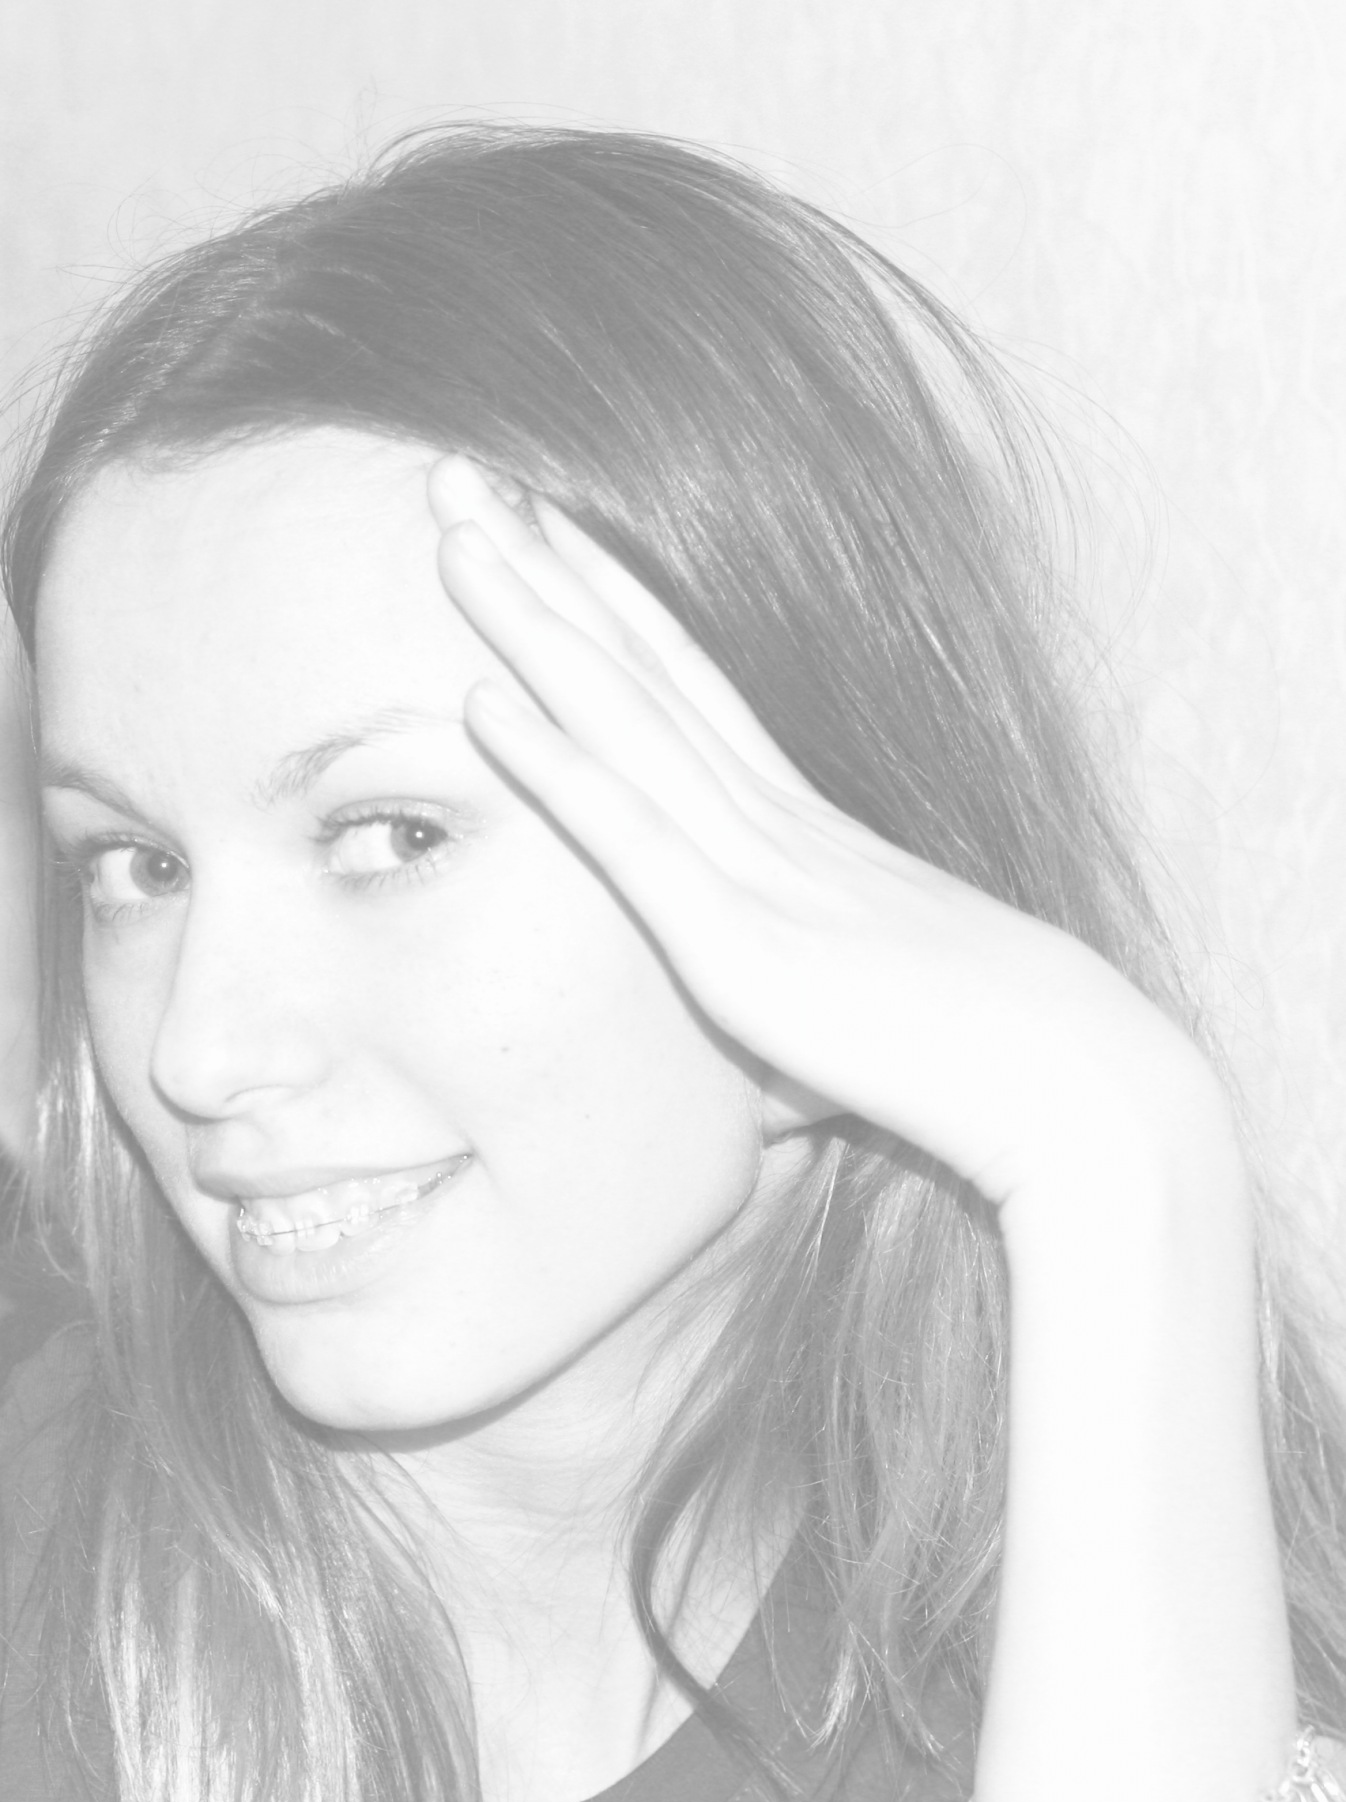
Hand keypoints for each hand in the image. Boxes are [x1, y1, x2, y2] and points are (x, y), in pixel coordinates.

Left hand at [427, 456, 1213, 1212]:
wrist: (1064, 1081)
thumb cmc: (976, 1045)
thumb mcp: (869, 983)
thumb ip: (804, 968)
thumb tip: (776, 1002)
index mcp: (800, 821)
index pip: (684, 681)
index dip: (606, 595)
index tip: (539, 522)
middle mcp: (769, 815)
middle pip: (638, 664)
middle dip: (545, 566)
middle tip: (455, 474)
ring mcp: (753, 867)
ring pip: (623, 715)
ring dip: (533, 621)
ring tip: (453, 533)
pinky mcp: (738, 941)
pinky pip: (631, 836)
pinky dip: (554, 765)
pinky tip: (480, 703)